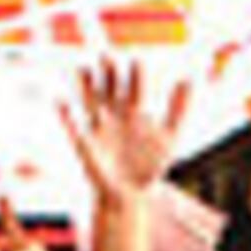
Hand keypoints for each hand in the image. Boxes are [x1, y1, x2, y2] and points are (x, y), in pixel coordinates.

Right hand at [59, 55, 190, 209]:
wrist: (131, 195)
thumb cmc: (150, 165)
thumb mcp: (169, 137)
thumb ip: (179, 109)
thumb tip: (189, 77)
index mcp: (134, 108)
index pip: (135, 85)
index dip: (136, 72)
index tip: (137, 60)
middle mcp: (113, 111)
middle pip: (108, 84)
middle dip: (107, 70)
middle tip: (107, 55)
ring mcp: (97, 125)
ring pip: (88, 98)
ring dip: (84, 83)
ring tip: (82, 67)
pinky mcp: (83, 142)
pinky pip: (72, 126)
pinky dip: (65, 115)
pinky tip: (61, 101)